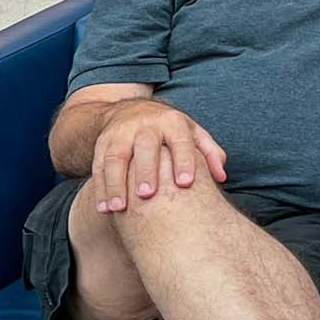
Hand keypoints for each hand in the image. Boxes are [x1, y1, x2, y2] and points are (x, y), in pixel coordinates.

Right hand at [91, 101, 227, 212]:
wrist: (129, 110)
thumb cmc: (170, 130)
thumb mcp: (192, 132)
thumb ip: (210, 152)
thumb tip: (221, 177)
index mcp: (172, 122)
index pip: (180, 141)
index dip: (183, 161)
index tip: (186, 184)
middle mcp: (145, 125)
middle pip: (144, 147)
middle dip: (145, 170)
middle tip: (148, 195)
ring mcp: (120, 133)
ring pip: (115, 157)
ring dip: (115, 184)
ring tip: (119, 208)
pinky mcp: (102, 143)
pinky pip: (97, 166)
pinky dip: (100, 188)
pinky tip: (104, 209)